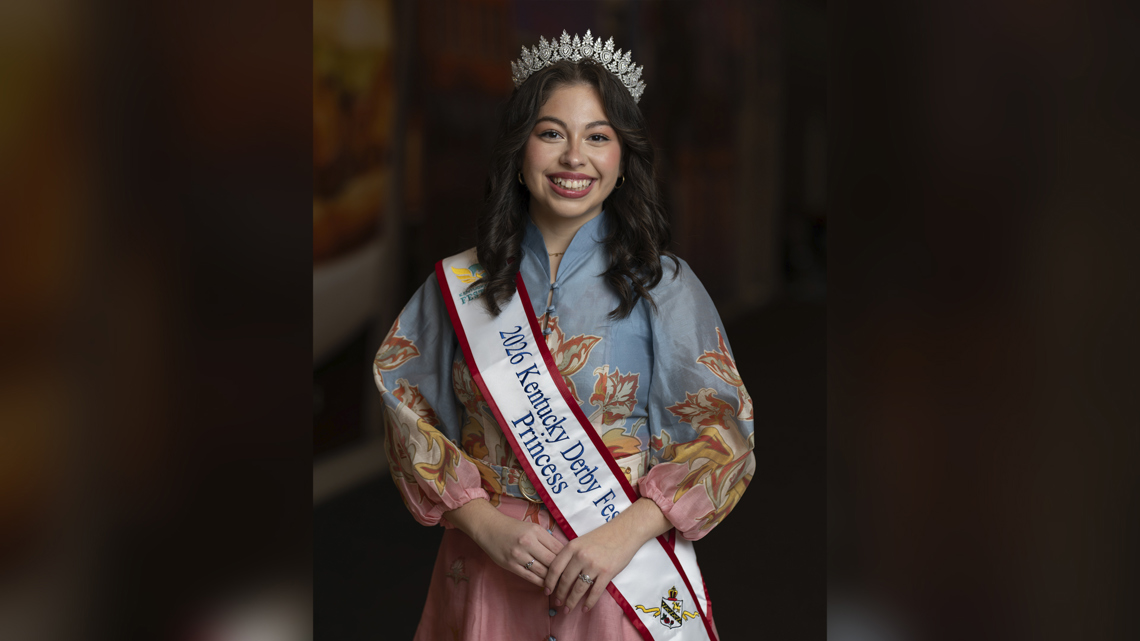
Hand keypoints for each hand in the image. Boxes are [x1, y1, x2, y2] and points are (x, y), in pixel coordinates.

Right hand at [445, 499, 563, 587]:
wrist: (489, 528)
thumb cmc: (513, 528)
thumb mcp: (532, 528)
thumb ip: (547, 540)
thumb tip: (565, 554)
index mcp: (536, 531)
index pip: (558, 548)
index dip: (567, 559)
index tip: (573, 565)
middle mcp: (528, 542)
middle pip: (552, 562)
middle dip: (562, 571)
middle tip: (570, 578)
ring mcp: (518, 555)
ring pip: (542, 572)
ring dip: (552, 579)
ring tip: (560, 584)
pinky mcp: (511, 565)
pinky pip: (530, 577)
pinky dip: (540, 582)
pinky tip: (546, 584)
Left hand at [544, 498, 671, 612]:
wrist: (625, 531)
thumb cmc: (603, 536)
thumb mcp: (581, 541)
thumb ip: (570, 555)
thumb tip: (559, 574)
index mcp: (572, 547)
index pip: (555, 568)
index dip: (549, 582)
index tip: (546, 591)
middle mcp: (581, 556)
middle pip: (565, 581)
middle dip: (559, 595)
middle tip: (557, 604)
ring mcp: (594, 565)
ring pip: (578, 589)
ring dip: (571, 601)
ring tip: (568, 609)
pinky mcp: (607, 573)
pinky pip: (595, 592)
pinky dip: (589, 603)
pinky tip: (585, 609)